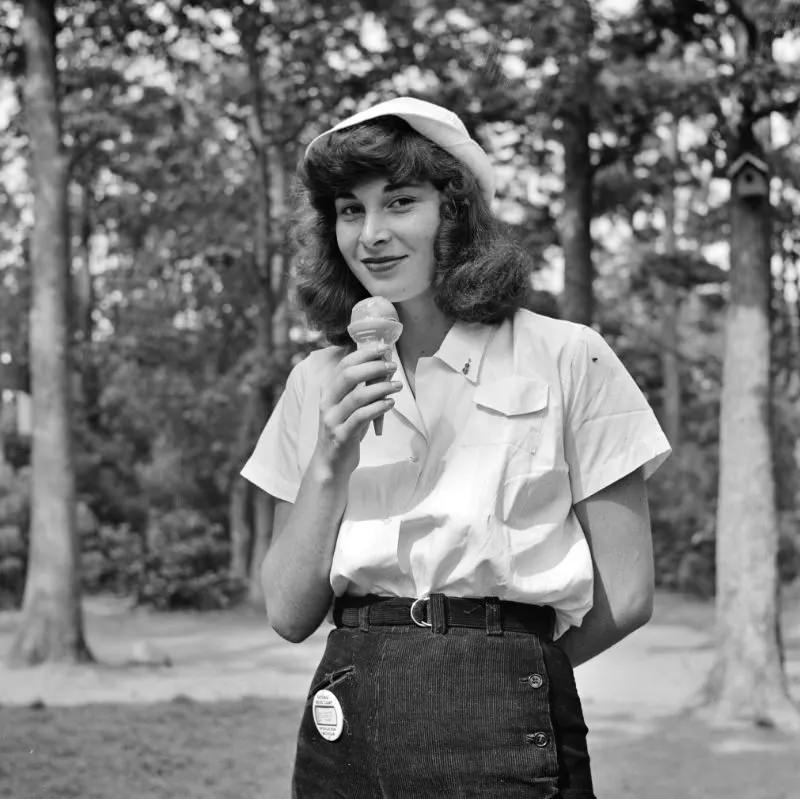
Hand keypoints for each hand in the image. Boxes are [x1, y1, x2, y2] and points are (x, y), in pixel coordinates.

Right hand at [314, 343, 401, 476]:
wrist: (330, 465)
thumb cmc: (344, 432)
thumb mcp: (350, 408)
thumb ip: (361, 390)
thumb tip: (384, 369)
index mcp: (329, 392)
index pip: (344, 365)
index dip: (364, 354)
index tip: (383, 348)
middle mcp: (328, 403)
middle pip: (348, 376)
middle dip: (373, 367)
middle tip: (392, 366)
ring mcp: (333, 420)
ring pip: (357, 397)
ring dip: (381, 388)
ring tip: (398, 385)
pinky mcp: (341, 436)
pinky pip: (361, 417)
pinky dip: (378, 407)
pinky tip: (390, 403)